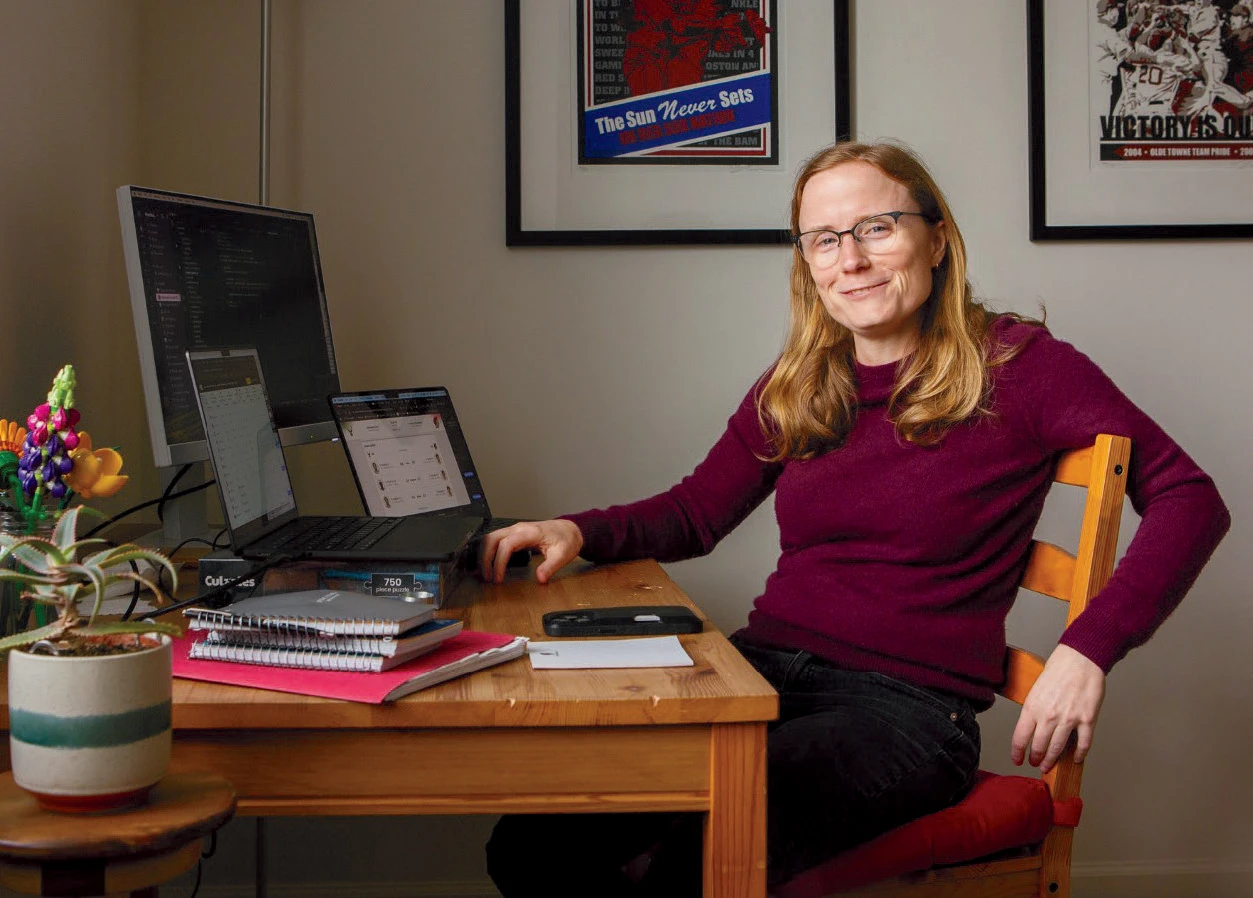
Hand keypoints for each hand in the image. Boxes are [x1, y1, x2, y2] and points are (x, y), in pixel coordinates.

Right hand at [479, 519, 583, 584]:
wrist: (569, 529)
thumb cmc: (566, 540)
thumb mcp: (563, 555)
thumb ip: (551, 567)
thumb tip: (540, 579)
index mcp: (531, 532)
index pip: (507, 544)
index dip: (499, 561)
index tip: (498, 578)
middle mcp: (519, 528)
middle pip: (492, 538)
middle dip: (485, 558)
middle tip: (487, 577)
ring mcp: (515, 530)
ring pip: (491, 538)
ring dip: (485, 555)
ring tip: (486, 573)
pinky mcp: (514, 534)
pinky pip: (496, 540)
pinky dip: (489, 552)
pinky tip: (490, 565)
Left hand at [1010, 644, 1105, 773]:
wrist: (1081, 659)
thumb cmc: (1058, 670)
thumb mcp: (1036, 689)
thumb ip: (1034, 709)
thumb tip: (1032, 728)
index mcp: (1032, 707)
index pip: (1020, 737)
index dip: (1017, 752)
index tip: (1017, 759)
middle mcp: (1049, 716)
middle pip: (1039, 746)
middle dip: (1035, 758)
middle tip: (1035, 763)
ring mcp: (1069, 719)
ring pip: (1058, 749)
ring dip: (1052, 760)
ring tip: (1049, 766)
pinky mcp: (1087, 720)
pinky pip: (1083, 744)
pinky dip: (1079, 755)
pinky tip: (1076, 759)